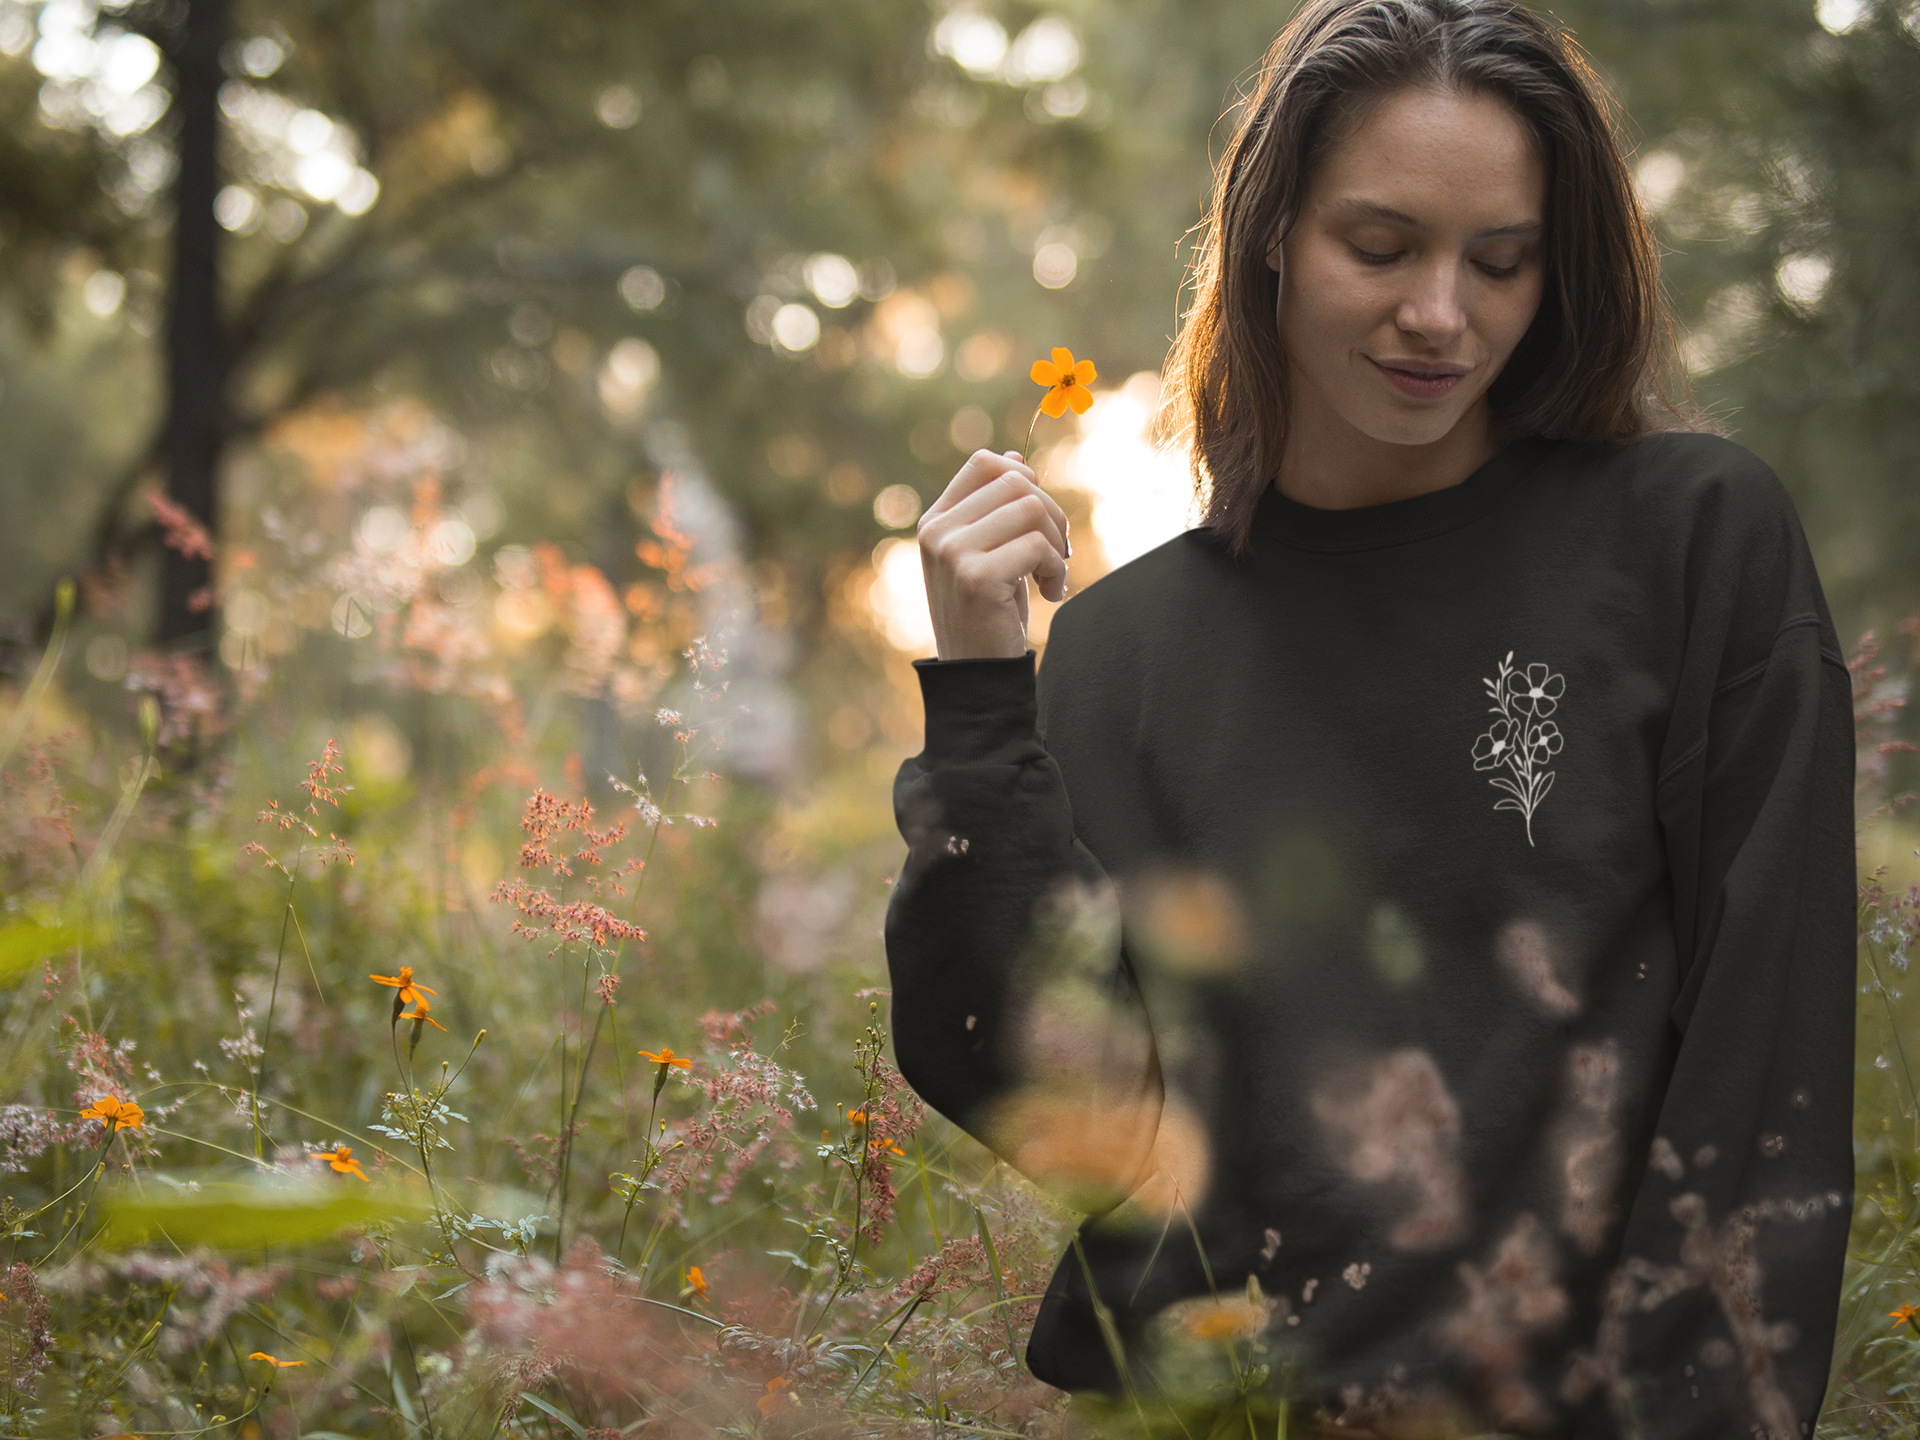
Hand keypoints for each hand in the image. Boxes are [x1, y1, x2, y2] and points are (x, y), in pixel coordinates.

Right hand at [917, 449, 1071, 659]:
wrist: (979, 675)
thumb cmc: (990, 613)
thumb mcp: (992, 553)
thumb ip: (997, 509)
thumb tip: (1014, 457)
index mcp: (936, 521)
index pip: (984, 463)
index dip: (1024, 481)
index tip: (1036, 522)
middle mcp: (937, 532)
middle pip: (1017, 482)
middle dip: (1052, 516)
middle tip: (1057, 555)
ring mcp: (952, 552)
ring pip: (1031, 508)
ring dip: (1057, 544)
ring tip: (1052, 576)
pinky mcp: (976, 576)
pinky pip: (1038, 545)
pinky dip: (1057, 569)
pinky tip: (1050, 594)